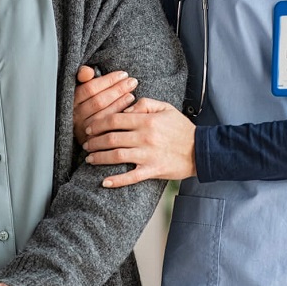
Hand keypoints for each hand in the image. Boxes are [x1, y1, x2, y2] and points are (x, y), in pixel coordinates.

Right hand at [74, 66, 138, 145]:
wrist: (87, 130)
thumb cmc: (87, 102)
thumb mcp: (83, 87)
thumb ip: (83, 76)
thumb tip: (88, 71)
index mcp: (72, 100)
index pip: (90, 88)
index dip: (108, 80)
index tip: (123, 74)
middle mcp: (75, 115)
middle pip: (98, 101)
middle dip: (117, 90)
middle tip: (132, 82)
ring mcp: (83, 129)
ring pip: (103, 115)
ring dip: (119, 103)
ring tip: (132, 94)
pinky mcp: (91, 141)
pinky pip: (108, 128)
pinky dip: (119, 116)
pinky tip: (129, 109)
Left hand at [82, 98, 196, 186]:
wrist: (201, 150)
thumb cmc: (182, 128)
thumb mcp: (166, 108)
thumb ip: (145, 103)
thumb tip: (125, 109)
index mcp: (147, 120)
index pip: (115, 119)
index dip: (98, 123)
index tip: (90, 127)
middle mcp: (145, 137)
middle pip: (111, 138)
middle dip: (94, 141)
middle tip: (85, 144)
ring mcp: (148, 155)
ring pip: (117, 156)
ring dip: (100, 158)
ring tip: (89, 159)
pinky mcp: (153, 170)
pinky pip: (131, 177)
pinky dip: (116, 181)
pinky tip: (104, 182)